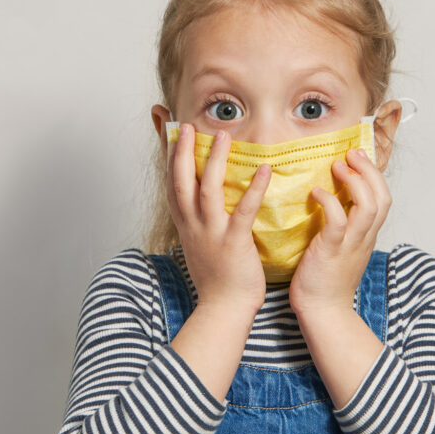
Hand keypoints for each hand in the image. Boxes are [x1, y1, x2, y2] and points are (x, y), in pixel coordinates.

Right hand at [166, 123, 270, 313]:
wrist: (224, 308)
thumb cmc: (217, 275)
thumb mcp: (200, 242)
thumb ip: (198, 218)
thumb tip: (201, 199)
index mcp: (185, 224)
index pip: (172, 183)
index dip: (169, 155)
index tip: (169, 129)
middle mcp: (193, 225)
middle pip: (181, 180)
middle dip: (183, 151)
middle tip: (188, 125)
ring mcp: (211, 233)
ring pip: (207, 189)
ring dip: (215, 160)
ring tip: (224, 135)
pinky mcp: (233, 242)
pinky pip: (243, 210)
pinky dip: (254, 188)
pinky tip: (265, 169)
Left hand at [289, 147, 391, 315]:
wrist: (322, 311)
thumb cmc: (326, 279)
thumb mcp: (345, 248)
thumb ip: (346, 225)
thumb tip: (335, 200)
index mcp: (368, 235)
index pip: (384, 198)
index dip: (374, 174)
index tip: (358, 157)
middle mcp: (364, 237)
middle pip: (382, 197)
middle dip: (369, 170)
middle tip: (350, 154)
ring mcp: (350, 244)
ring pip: (368, 206)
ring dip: (354, 181)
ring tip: (337, 166)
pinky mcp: (330, 251)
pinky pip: (337, 221)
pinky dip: (329, 201)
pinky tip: (316, 192)